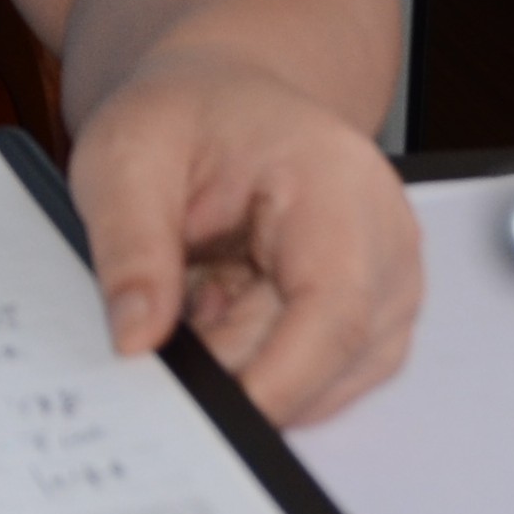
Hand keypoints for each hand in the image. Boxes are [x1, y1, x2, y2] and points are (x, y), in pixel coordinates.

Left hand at [62, 52, 419, 426]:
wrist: (221, 98)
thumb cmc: (185, 115)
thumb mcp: (124, 155)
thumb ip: (129, 244)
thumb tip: (137, 339)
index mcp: (337, 180)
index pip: (335, 308)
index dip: (280, 378)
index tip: (212, 416)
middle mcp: (387, 238)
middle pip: (326, 358)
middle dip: (235, 364)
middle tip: (163, 321)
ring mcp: (388, 284)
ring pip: (321, 381)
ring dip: (244, 359)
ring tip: (195, 287)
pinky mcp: (371, 318)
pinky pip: (314, 377)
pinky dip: (257, 359)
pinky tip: (220, 305)